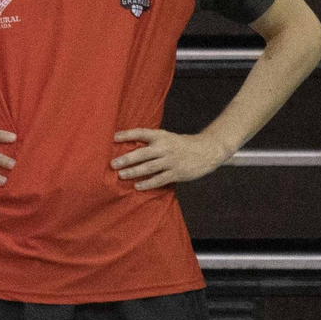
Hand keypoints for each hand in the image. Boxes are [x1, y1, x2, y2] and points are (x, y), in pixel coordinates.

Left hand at [111, 129, 231, 190]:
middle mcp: (165, 147)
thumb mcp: (168, 138)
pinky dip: (148, 184)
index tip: (114, 137)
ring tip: (121, 175)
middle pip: (143, 153)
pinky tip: (137, 186)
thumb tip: (130, 147)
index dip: (128, 134)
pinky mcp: (177, 173)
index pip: (141, 133)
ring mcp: (171, 161)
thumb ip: (152, 142)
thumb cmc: (182, 145)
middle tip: (113, 164)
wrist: (207, 151)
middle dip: (127, 159)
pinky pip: (160, 179)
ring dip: (134, 172)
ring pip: (149, 167)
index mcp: (161, 136)